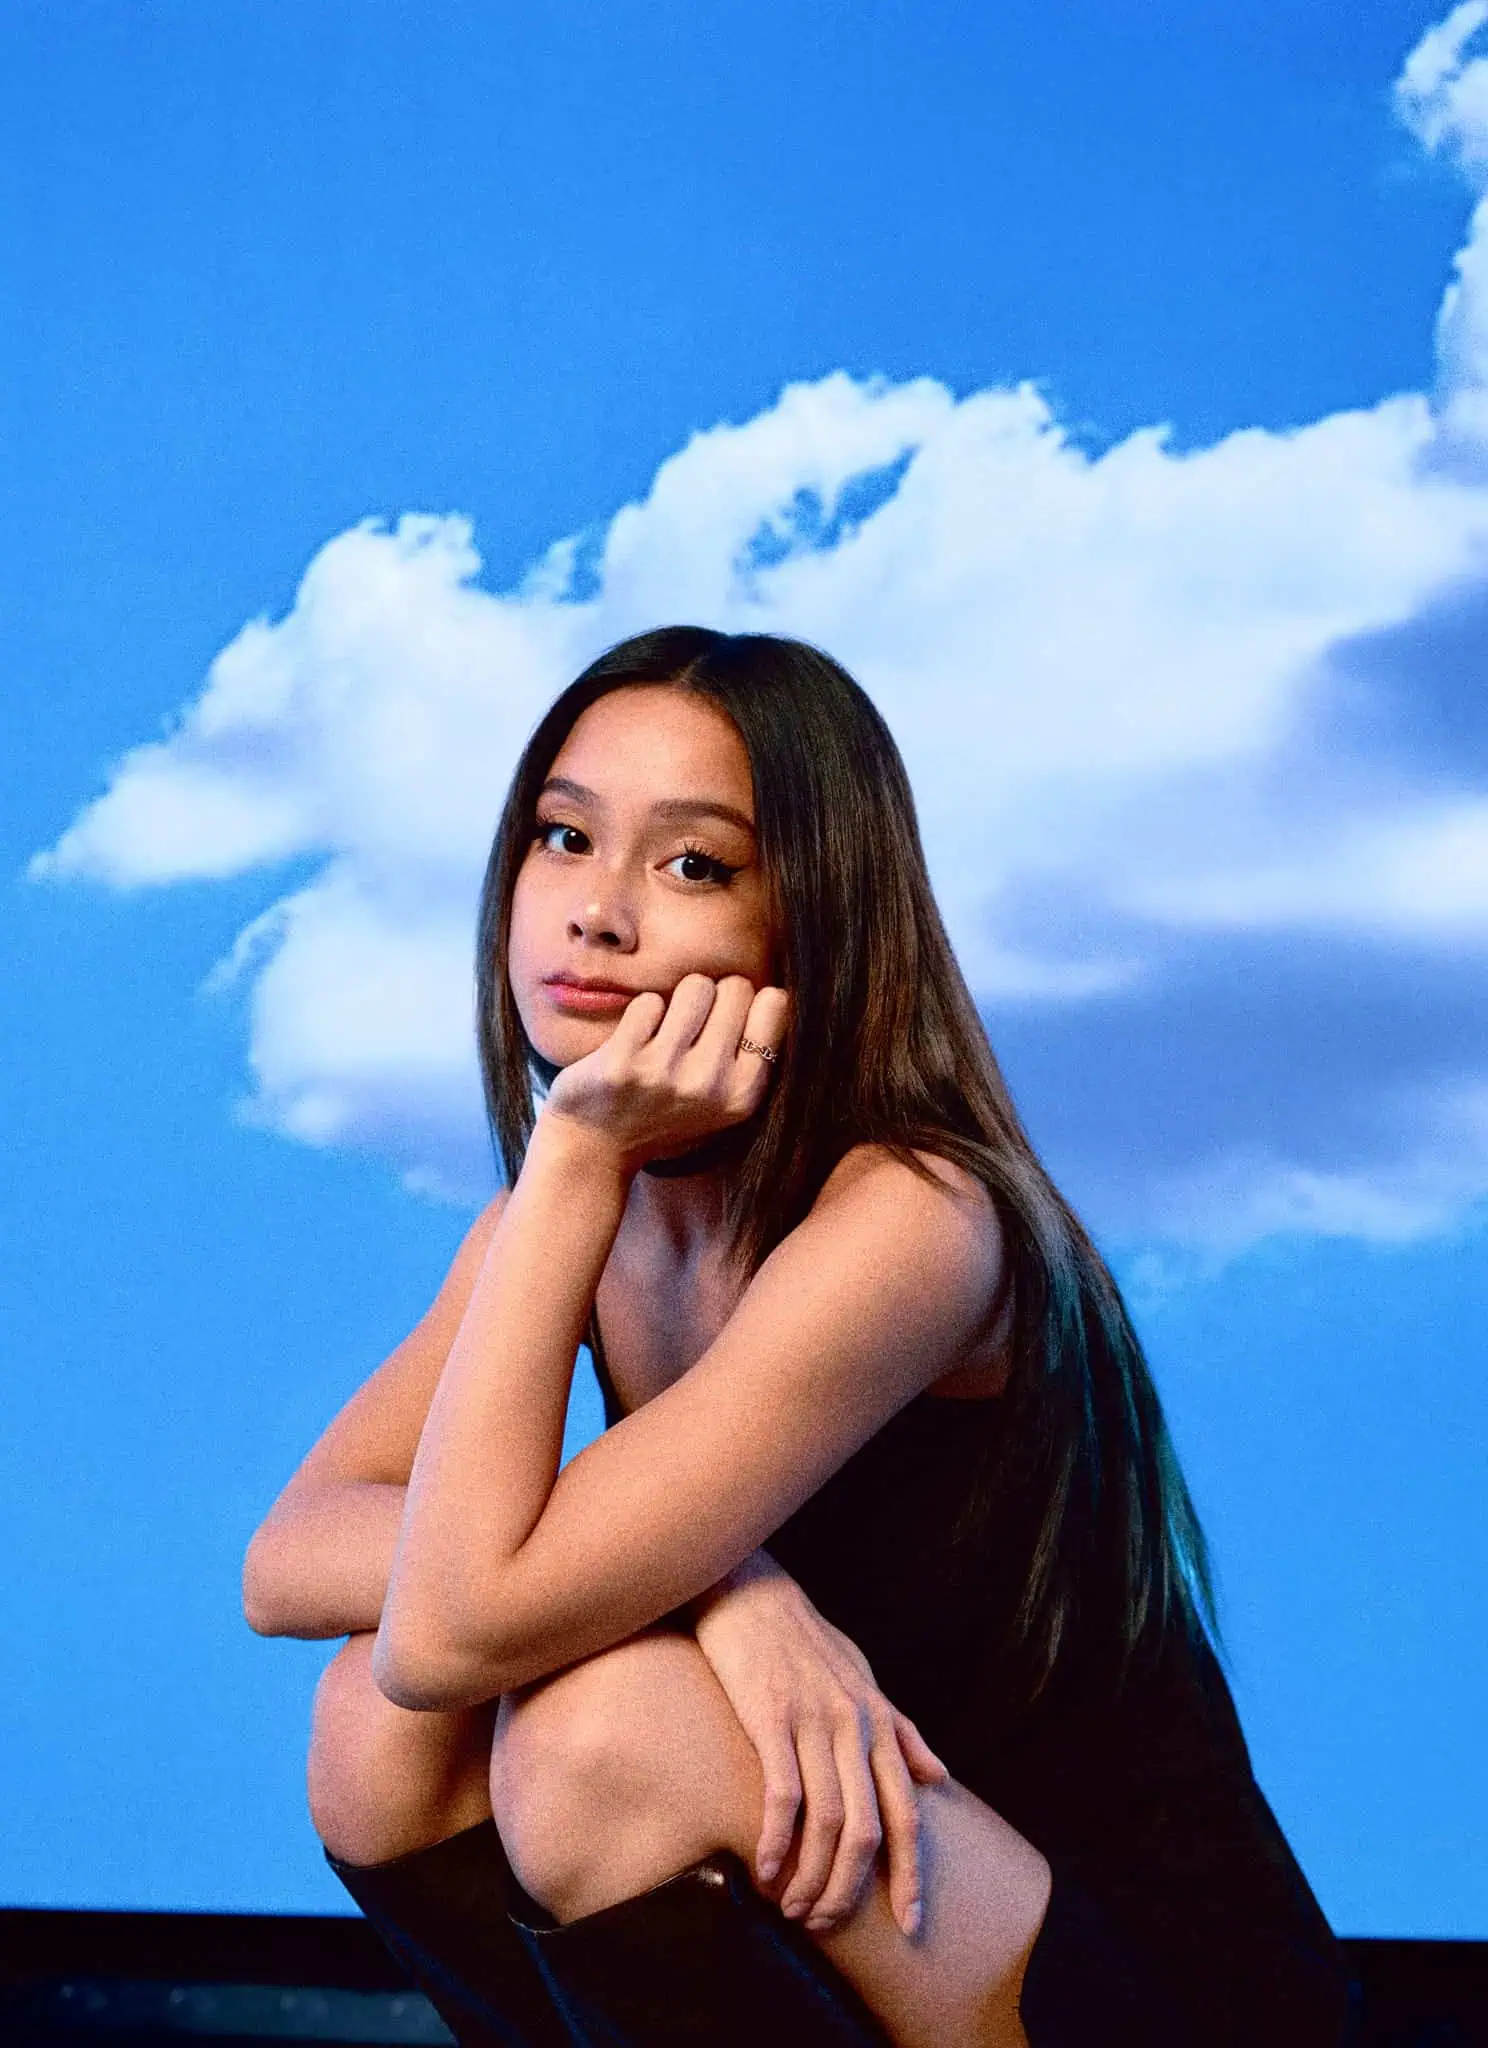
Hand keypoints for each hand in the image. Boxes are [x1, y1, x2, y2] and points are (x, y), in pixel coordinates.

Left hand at [540, 973, 788, 1173]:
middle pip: (736, 987)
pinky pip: (649, 1002)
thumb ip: (754, 1053)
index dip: (750, 1003)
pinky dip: (641, 1014)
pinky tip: (635, 1043)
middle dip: (716, 997)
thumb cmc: (667, 1112)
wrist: (597, 1146)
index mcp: (745, 1094)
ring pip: (695, 985)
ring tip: (666, 1033)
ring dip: (679, 1000)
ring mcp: (665, 1073)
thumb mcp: (723, 1099)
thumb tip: (777, 991)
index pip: (776, 1002)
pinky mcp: (622, 1062)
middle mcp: (710, 1085)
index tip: (729, 1024)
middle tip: (693, 1029)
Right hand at [691, 1554, 948, 1940]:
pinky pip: (782, 1795)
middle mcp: (854, 1725)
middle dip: (852, 1890)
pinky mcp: (770, 1718)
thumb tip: (938, 1774)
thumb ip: (900, 1729)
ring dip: (811, 1877)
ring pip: (829, 1822)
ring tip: (793, 1908)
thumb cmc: (804, 1638)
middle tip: (827, 1923)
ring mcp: (812, 1722)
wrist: (751, 1590)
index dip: (911, 1873)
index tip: (909, 1922)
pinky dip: (775, 1841)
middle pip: (869, 1829)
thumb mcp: (862, 1677)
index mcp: (879, 1721)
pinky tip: (762, 1869)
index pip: (907, 1813)